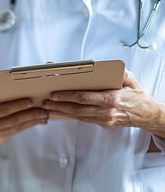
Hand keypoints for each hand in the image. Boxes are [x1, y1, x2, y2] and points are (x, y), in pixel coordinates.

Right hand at [0, 80, 48, 142]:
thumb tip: (12, 76)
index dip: (10, 105)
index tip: (26, 101)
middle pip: (10, 117)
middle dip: (28, 112)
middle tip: (42, 106)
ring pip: (15, 126)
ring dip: (32, 120)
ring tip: (45, 114)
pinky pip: (15, 131)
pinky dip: (28, 125)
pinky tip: (39, 120)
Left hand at [42, 70, 163, 130]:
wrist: (146, 114)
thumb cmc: (136, 94)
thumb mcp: (130, 79)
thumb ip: (117, 72)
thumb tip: (102, 67)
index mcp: (111, 99)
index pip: (84, 98)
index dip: (67, 96)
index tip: (54, 94)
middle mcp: (106, 111)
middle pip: (77, 109)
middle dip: (59, 105)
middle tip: (45, 102)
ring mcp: (104, 120)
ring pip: (78, 116)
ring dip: (61, 111)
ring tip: (48, 107)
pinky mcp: (102, 124)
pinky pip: (83, 119)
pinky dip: (70, 115)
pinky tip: (60, 111)